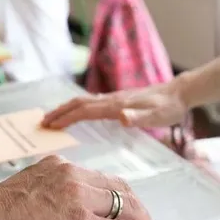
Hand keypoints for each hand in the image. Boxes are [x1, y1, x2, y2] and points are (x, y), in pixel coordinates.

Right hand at [42, 81, 188, 129]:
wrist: (178, 93)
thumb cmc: (168, 108)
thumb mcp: (157, 117)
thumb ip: (139, 118)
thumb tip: (122, 118)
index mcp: (116, 105)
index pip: (85, 111)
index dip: (66, 118)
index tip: (50, 126)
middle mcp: (112, 99)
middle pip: (79, 103)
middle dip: (59, 112)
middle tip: (42, 123)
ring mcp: (114, 98)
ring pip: (84, 102)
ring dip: (66, 109)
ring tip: (53, 118)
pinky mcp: (118, 99)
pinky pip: (92, 103)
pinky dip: (78, 108)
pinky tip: (77, 113)